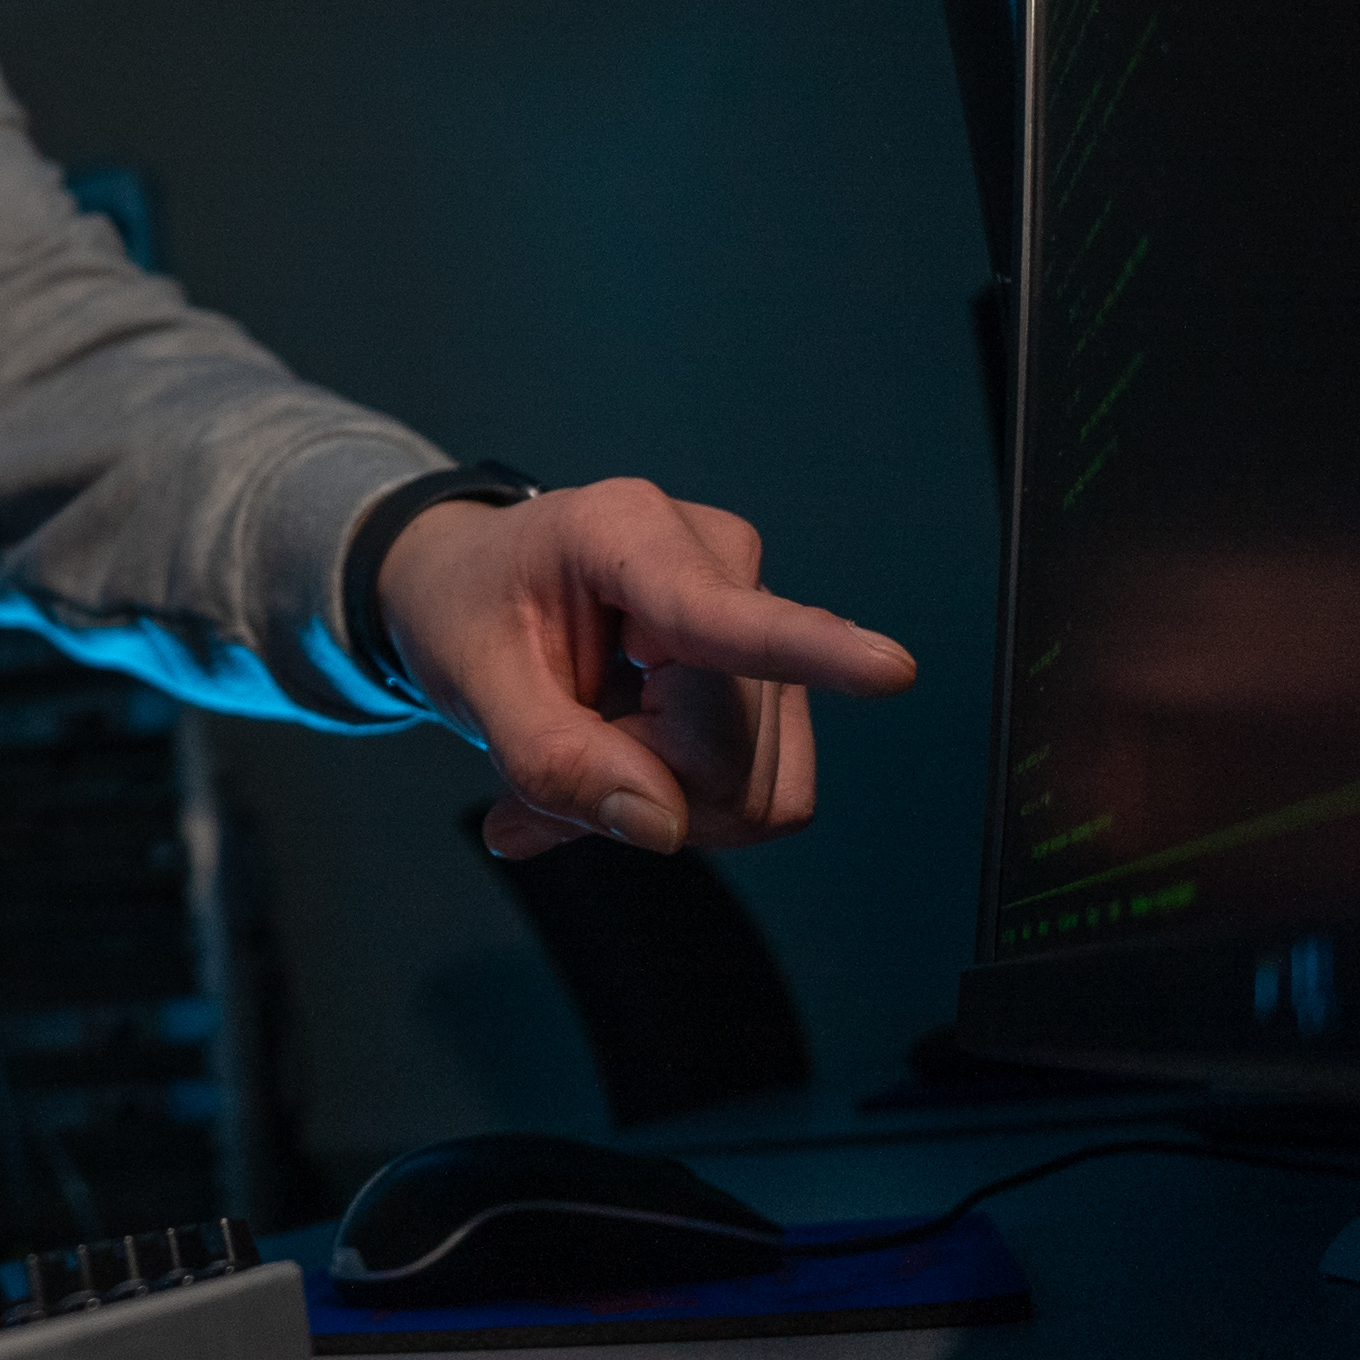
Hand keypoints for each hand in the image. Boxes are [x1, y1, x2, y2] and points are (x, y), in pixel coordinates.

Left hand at [371, 478, 915, 861]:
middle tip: (549, 758)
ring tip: (586, 745)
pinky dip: (688, 806)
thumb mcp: (470, 680)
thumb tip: (663, 827)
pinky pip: (766, 793)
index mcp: (626, 533)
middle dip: (638, 783)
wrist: (478, 589)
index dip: (806, 650)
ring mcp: (760, 619)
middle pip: (727, 749)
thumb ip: (548, 757)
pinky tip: (626, 764)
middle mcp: (720, 563)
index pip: (722, 616)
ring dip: (659, 799)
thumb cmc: (470, 612)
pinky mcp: (776, 678)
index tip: (890, 670)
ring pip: (757, 786)